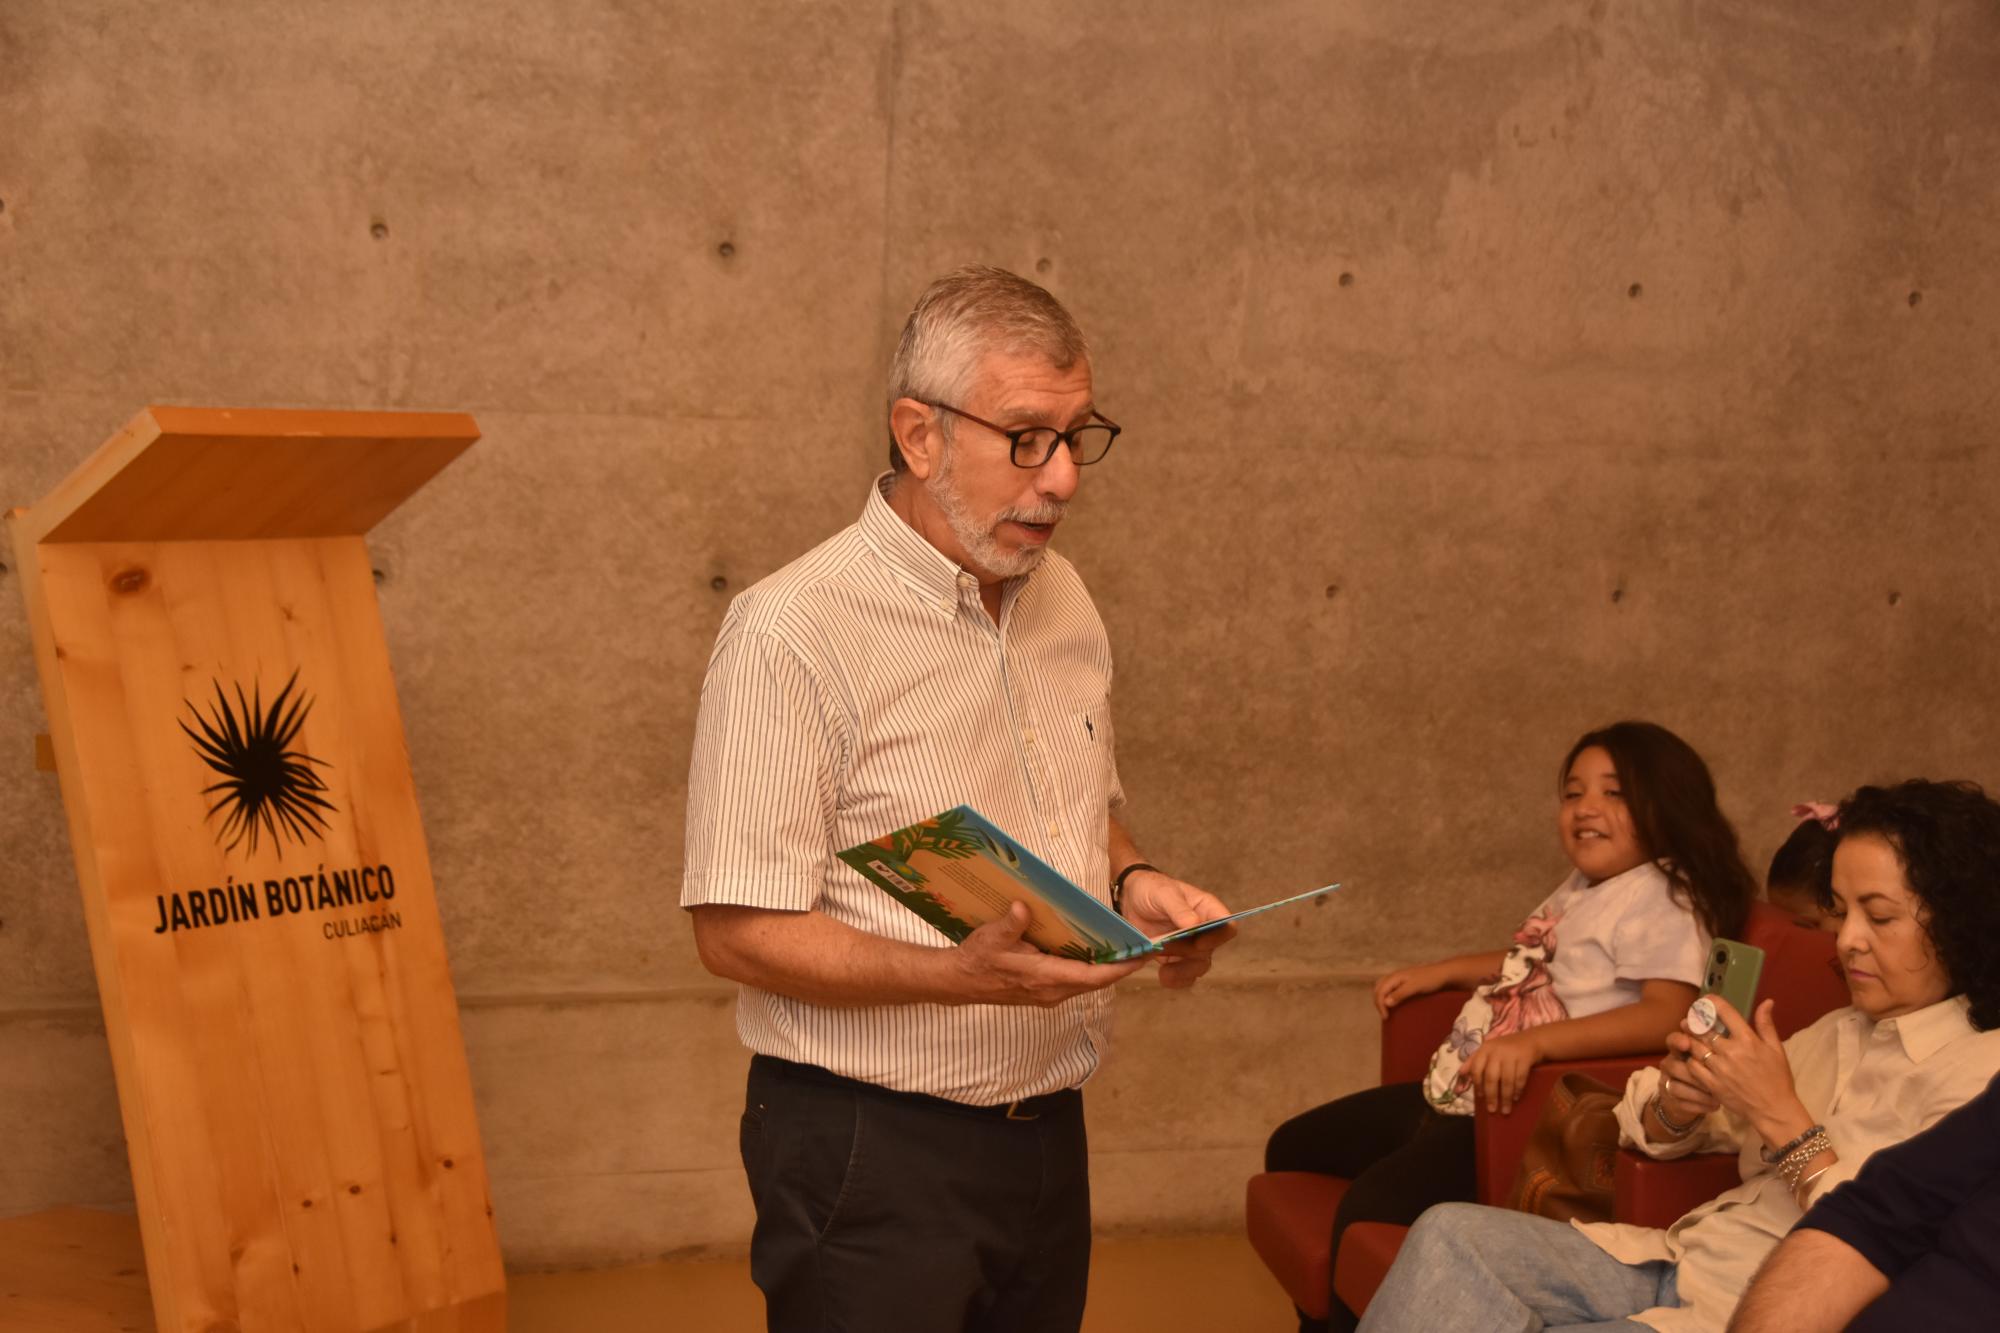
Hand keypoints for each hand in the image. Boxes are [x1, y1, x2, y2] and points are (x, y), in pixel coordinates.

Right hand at [953, 902, 1144, 1006]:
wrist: (960, 982)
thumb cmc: (977, 959)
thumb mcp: (992, 937)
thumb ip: (1011, 924)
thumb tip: (1024, 907)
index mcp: (1045, 978)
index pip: (1093, 976)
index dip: (1120, 968)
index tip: (1143, 956)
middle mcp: (1052, 992)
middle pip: (1097, 982)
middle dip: (1122, 967)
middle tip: (1147, 948)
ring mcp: (1049, 995)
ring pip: (1088, 984)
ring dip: (1108, 969)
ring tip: (1129, 948)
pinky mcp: (1045, 992)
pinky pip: (1076, 982)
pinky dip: (1092, 970)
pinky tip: (1098, 953)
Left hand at [1120, 870, 1235, 988]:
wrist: (1129, 899)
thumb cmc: (1152, 889)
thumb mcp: (1163, 893)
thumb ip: (1179, 908)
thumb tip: (1195, 924)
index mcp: (1207, 909)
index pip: (1226, 926)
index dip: (1218, 938)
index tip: (1199, 944)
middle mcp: (1204, 930)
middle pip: (1210, 951)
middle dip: (1189, 955)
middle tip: (1165, 948)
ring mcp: (1190, 947)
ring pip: (1197, 967)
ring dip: (1182, 972)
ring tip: (1163, 972)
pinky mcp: (1176, 959)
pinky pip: (1182, 976)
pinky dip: (1173, 980)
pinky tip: (1159, 975)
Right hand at [1373, 963, 1447, 1018]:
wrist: (1444, 973)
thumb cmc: (1430, 980)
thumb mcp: (1415, 987)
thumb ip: (1400, 994)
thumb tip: (1385, 1002)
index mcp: (1395, 977)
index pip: (1380, 991)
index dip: (1380, 1005)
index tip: (1386, 1018)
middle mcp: (1395, 976)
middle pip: (1378, 988)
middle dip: (1378, 1002)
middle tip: (1385, 1015)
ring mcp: (1400, 978)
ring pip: (1383, 987)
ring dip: (1381, 998)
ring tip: (1386, 1009)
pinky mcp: (1405, 981)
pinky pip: (1390, 988)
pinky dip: (1388, 995)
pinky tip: (1394, 1002)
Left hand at [1458, 1029, 1542, 1114]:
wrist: (1531, 1040)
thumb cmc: (1505, 1048)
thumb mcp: (1488, 1050)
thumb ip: (1474, 1061)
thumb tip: (1461, 1073)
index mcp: (1485, 1050)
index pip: (1476, 1069)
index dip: (1477, 1084)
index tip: (1480, 1098)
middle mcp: (1496, 1051)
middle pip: (1491, 1077)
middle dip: (1491, 1096)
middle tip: (1492, 1110)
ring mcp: (1511, 1055)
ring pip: (1506, 1080)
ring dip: (1505, 1097)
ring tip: (1505, 1110)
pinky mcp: (1525, 1058)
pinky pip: (1520, 1078)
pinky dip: (1518, 1090)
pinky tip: (1516, 1098)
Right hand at [1654, 1039, 1723, 1129]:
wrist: (1691, 1097)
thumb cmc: (1707, 1071)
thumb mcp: (1710, 1055)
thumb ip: (1715, 1042)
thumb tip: (1733, 1025)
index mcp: (1679, 1051)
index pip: (1672, 1040)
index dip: (1678, 1041)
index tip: (1687, 1043)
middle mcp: (1669, 1065)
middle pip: (1672, 1065)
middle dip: (1691, 1072)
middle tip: (1711, 1077)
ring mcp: (1667, 1083)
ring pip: (1676, 1086)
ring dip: (1698, 1092)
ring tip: (1717, 1095)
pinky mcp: (1671, 1101)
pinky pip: (1682, 1103)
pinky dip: (1700, 1105)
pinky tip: (1715, 1105)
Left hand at [1676, 997, 1812, 1145]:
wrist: (1774, 1110)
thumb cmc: (1777, 1078)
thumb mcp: (1776, 1049)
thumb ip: (1766, 1024)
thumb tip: (1767, 1001)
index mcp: (1747, 1040)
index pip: (1724, 1012)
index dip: (1711, 1002)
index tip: (1707, 1000)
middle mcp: (1731, 1051)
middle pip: (1702, 1028)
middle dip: (1694, 1020)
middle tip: (1691, 1018)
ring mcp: (1719, 1068)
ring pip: (1694, 1046)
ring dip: (1688, 1038)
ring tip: (1688, 1035)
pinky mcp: (1711, 1084)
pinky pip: (1692, 1066)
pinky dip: (1689, 1059)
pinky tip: (1691, 1056)